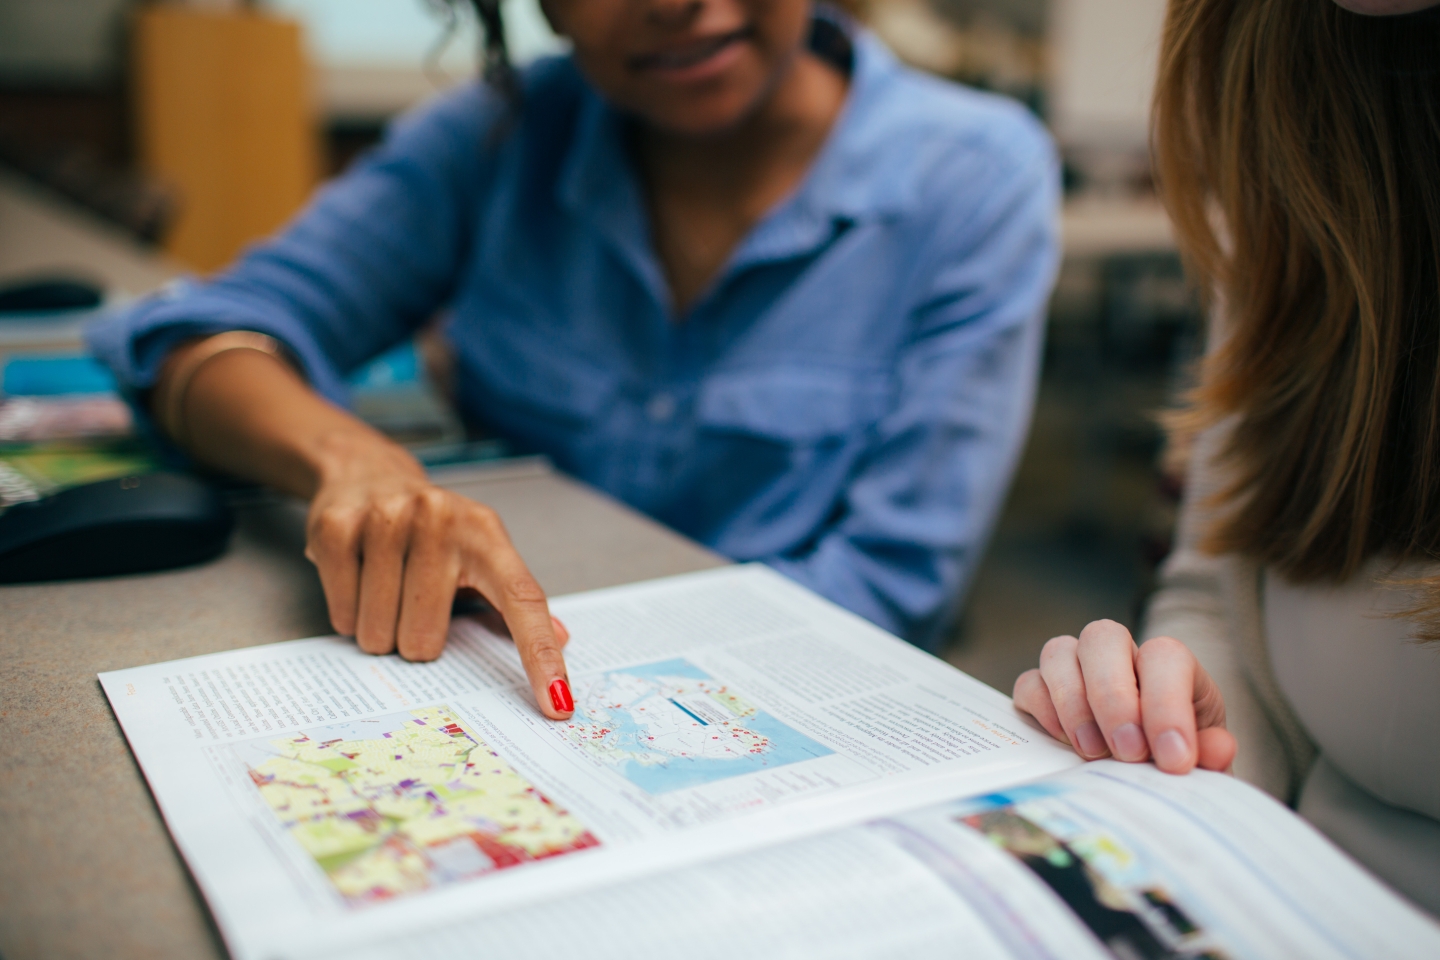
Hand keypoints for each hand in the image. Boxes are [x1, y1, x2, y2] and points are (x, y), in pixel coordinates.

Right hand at [303, 434, 574, 718]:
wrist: (368, 472)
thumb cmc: (434, 530)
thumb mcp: (480, 553)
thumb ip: (514, 601)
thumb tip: (562, 637)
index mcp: (486, 534)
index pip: (522, 600)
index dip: (539, 654)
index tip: (557, 703)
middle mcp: (441, 520)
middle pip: (425, 640)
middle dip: (413, 639)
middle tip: (409, 602)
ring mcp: (387, 519)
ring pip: (379, 634)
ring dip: (378, 630)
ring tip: (382, 588)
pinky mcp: (338, 528)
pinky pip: (342, 616)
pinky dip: (347, 614)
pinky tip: (357, 579)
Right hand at [1013, 620, 1235, 773]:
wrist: (1149, 775)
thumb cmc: (1177, 761)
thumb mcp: (1205, 765)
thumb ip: (1214, 758)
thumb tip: (1218, 749)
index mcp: (1170, 667)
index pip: (1165, 657)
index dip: (1167, 705)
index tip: (1174, 760)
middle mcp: (1120, 656)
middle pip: (1103, 637)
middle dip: (1113, 697)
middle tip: (1128, 754)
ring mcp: (1076, 668)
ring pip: (1059, 652)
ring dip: (1073, 703)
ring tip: (1093, 754)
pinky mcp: (1042, 690)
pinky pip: (1029, 684)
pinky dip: (1043, 712)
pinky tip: (1064, 745)